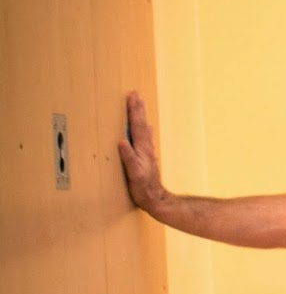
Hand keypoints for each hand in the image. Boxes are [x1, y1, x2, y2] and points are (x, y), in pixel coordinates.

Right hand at [118, 91, 163, 211]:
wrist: (156, 199)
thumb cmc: (144, 188)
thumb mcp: (134, 174)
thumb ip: (129, 158)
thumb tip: (121, 142)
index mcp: (142, 149)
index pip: (137, 126)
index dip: (134, 111)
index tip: (132, 97)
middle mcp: (146, 148)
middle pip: (142, 124)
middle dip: (138, 109)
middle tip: (135, 95)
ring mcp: (147, 152)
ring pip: (144, 129)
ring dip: (141, 116)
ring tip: (139, 105)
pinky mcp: (146, 158)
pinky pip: (144, 138)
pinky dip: (143, 129)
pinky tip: (146, 128)